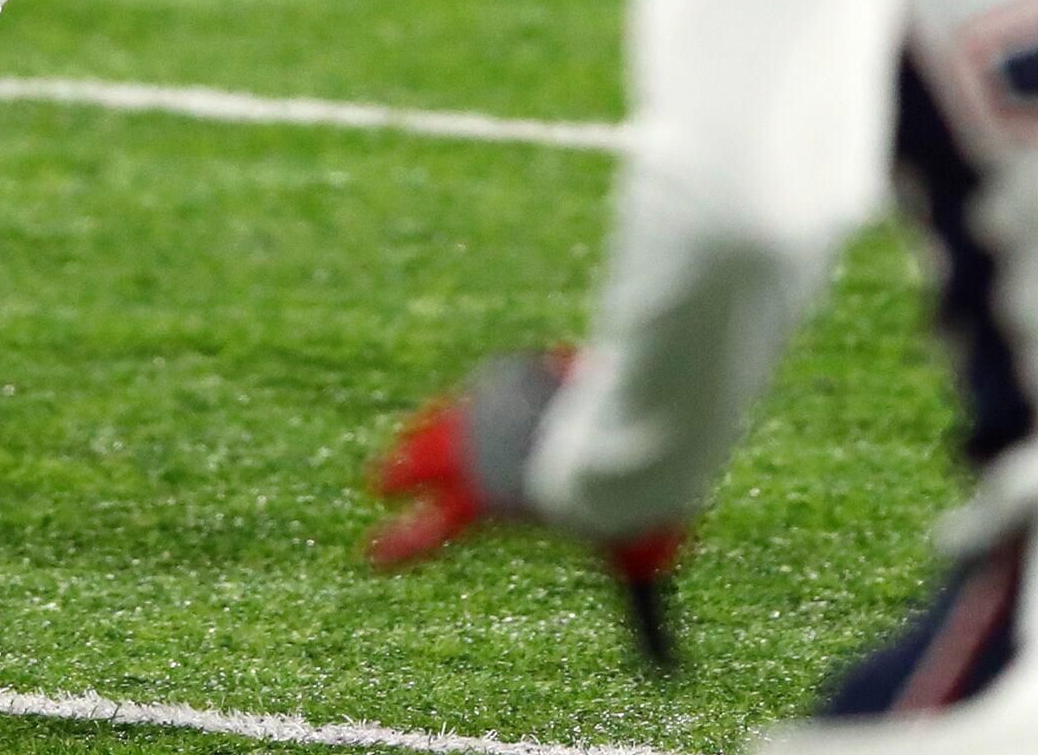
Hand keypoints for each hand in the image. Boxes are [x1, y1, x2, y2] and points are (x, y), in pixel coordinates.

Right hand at [369, 348, 688, 669]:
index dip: (400, 545)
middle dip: (401, 472)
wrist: (644, 422)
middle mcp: (480, 452)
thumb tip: (666, 668)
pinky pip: (496, 386)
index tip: (371, 556)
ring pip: (453, 417)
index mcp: (489, 502)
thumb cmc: (638, 500)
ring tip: (423, 429)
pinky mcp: (524, 370)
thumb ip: (642, 610)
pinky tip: (494, 393)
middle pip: (424, 461)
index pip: (431, 531)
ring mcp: (496, 403)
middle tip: (378, 482)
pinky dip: (488, 394)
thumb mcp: (638, 559)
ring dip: (433, 426)